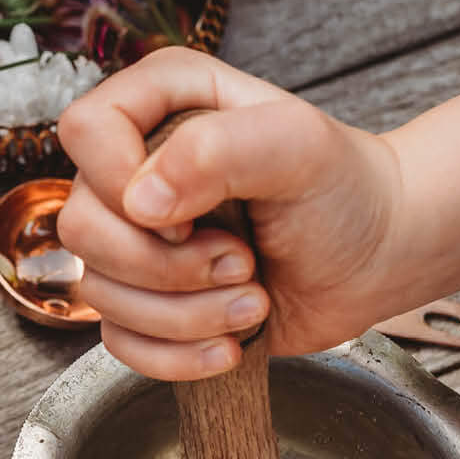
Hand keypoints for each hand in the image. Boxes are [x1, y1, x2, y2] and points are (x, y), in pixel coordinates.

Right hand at [55, 47, 404, 379]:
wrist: (378, 254)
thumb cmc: (345, 189)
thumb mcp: (298, 145)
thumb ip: (217, 151)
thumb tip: (140, 202)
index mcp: (159, 103)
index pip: (85, 130)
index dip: (118, 181)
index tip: (187, 216)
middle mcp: (134, 167)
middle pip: (81, 226)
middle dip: (164, 266)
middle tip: (241, 263)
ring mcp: (134, 237)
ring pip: (98, 292)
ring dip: (183, 315)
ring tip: (253, 300)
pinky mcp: (145, 298)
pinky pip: (118, 340)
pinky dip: (175, 355)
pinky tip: (229, 344)